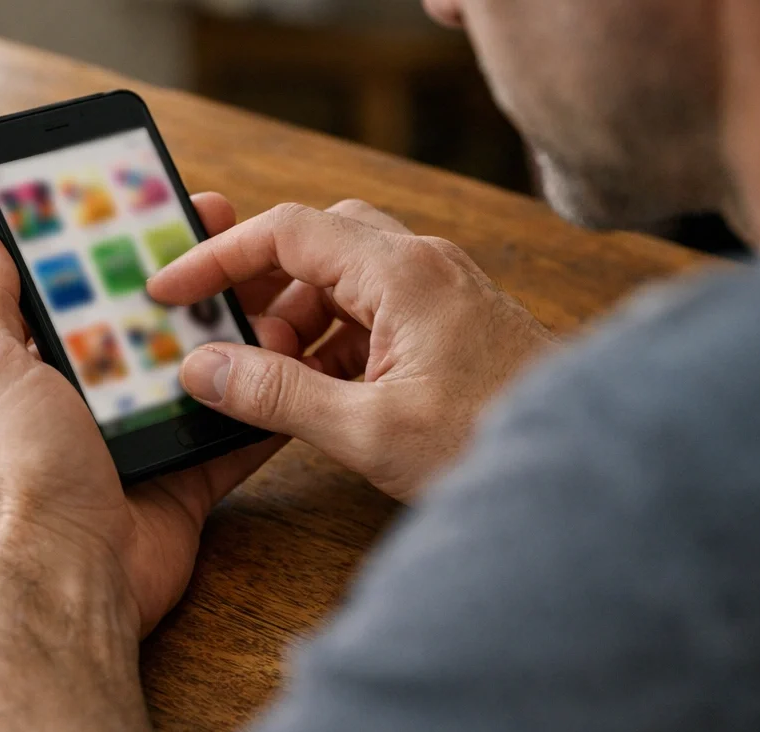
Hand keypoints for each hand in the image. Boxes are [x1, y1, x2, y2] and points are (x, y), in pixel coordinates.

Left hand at [0, 193, 299, 634]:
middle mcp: (89, 402)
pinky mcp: (185, 477)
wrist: (72, 571)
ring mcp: (141, 439)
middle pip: (148, 324)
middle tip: (230, 233)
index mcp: (38, 370)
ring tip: (273, 287)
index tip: (150, 205)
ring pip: (198, 371)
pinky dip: (261, 406)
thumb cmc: (21, 474)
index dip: (114, 246)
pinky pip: (232, 433)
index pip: (80, 292)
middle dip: (188, 280)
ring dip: (234, 333)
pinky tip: (291, 363)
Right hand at [148, 200, 555, 499]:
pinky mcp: (451, 323)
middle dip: (260, 286)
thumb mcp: (368, 429)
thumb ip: (277, 394)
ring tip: (270, 377)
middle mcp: (424, 265)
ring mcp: (442, 291)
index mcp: (402, 273)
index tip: (172, 289)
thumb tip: (204, 369)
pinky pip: (374, 311)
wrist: (586, 472)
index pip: (287, 231)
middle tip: (221, 335)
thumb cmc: (491, 443)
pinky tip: (317, 390)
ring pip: (344, 278)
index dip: (218, 255)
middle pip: (316, 244)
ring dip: (298, 319)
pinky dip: (334, 340)